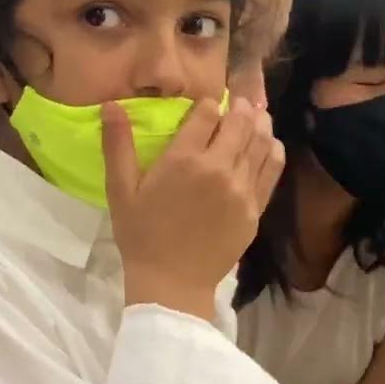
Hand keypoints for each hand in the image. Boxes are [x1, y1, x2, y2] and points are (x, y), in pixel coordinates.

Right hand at [103, 97, 284, 319]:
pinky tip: (272, 143)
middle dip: (239, 107)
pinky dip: (274, 151)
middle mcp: (219, 168)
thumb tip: (111, 104)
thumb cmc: (141, 236)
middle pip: (239, 123)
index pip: (207, 113)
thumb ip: (117, 145)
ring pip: (260, 142)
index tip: (207, 105)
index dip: (208, 104)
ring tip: (257, 113)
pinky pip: (272, 170)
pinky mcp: (255, 208)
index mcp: (184, 160)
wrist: (172, 283)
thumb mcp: (120, 190)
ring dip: (260, 123)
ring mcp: (242, 189)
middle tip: (239, 100)